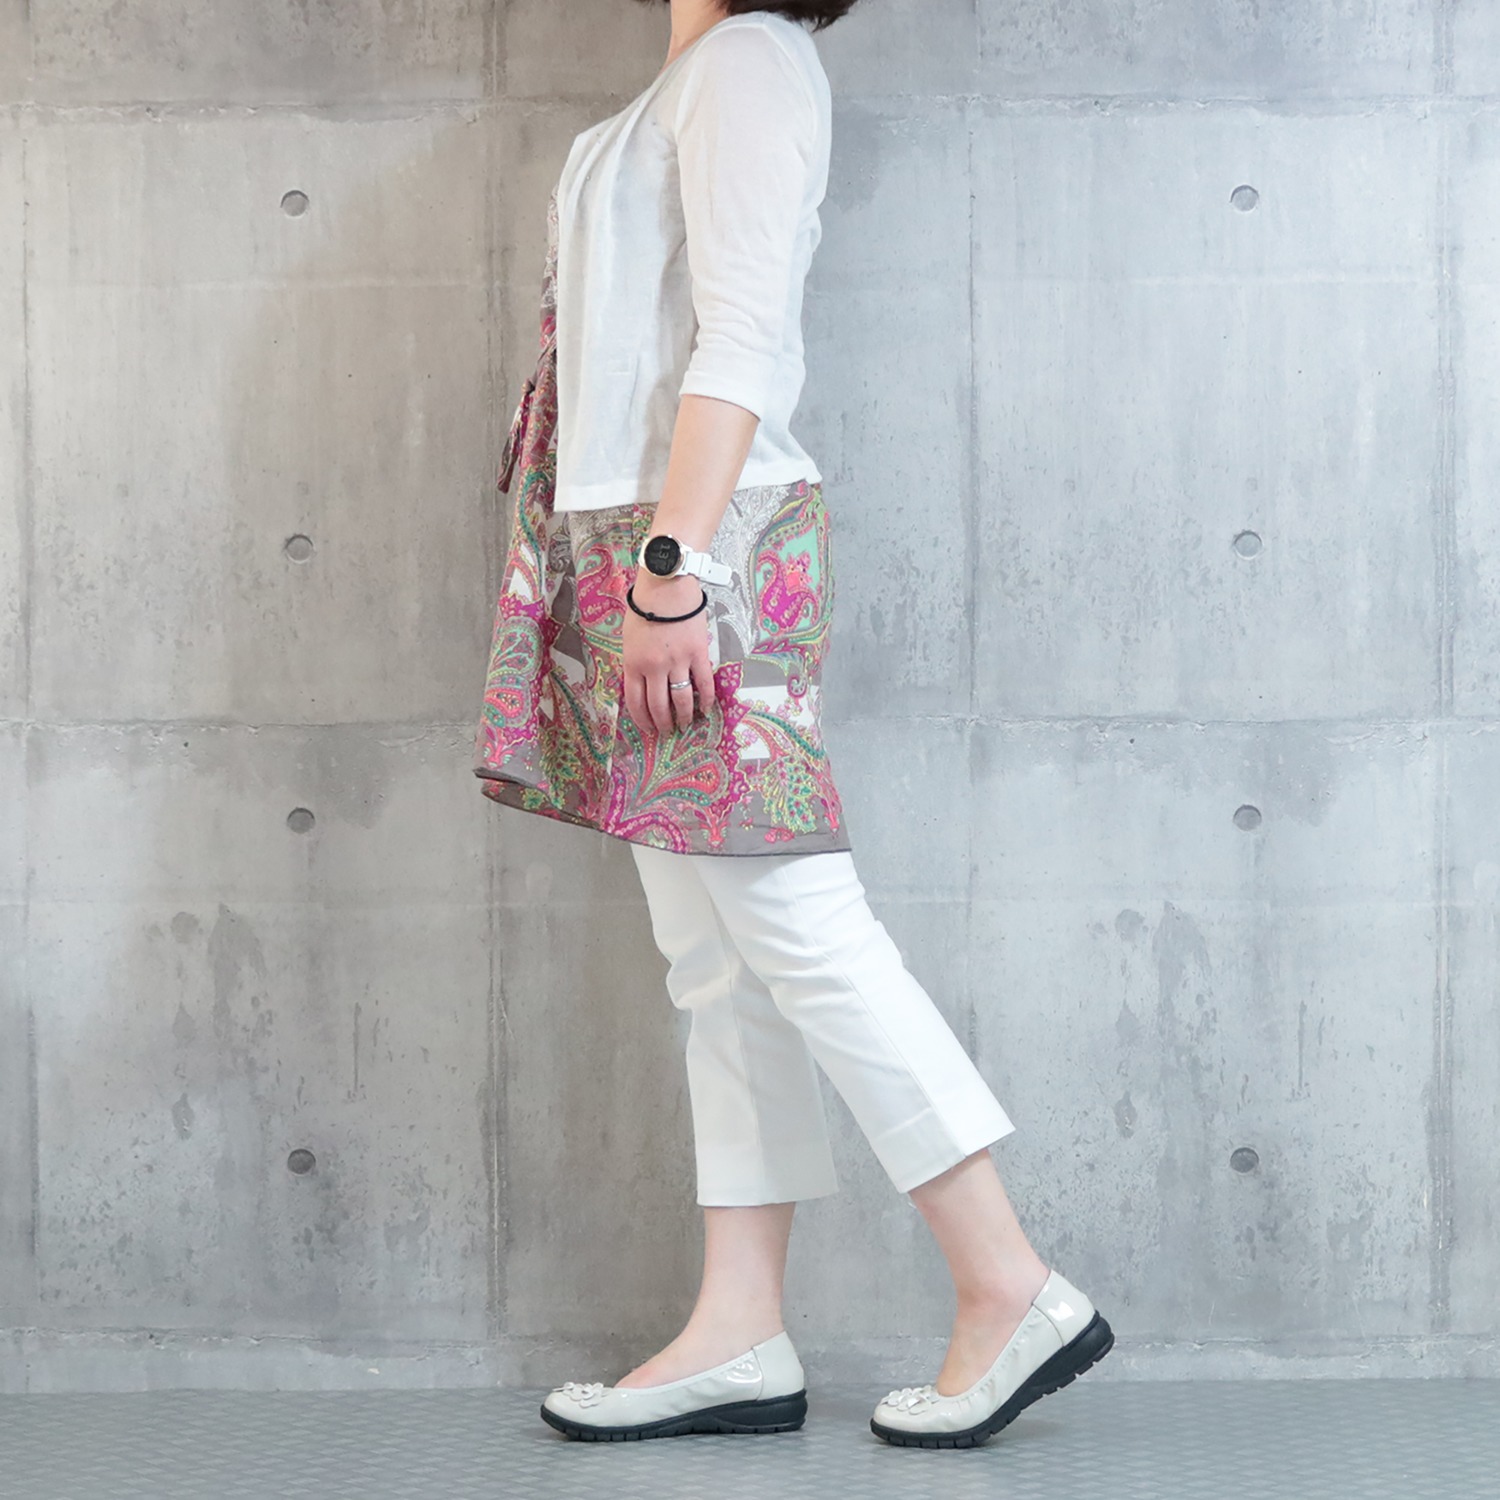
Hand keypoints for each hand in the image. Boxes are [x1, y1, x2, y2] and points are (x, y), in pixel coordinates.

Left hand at [621, 571, 715, 735]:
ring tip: (686, 724)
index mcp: (633, 663)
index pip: (635, 702)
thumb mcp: (629, 638)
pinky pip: (704, 683)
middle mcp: (654, 668)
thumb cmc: (645, 607)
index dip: (642, 720)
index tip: (648, 729)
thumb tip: (644, 684)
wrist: (667, 586)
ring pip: (681, 699)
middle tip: (668, 732)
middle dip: (663, 723)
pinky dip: (706, 700)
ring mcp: (677, 662)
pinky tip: (706, 709)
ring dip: (684, 716)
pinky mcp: (698, 654)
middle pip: (658, 706)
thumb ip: (635, 662)